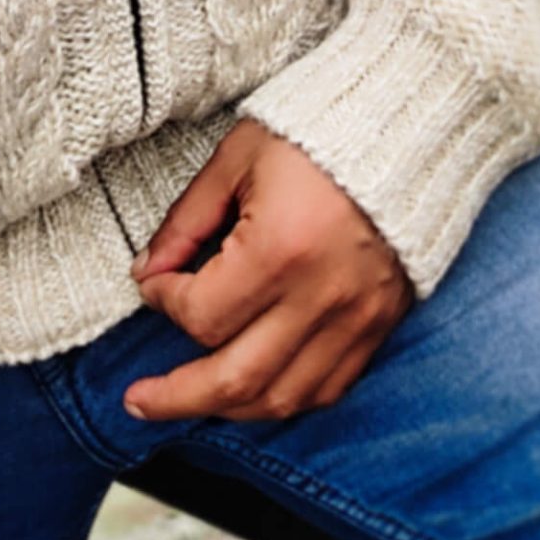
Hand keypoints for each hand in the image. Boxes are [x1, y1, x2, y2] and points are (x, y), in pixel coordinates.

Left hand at [122, 115, 414, 422]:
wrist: (401, 131)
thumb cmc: (313, 134)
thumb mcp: (237, 160)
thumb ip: (187, 221)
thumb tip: (148, 271)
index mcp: (281, 248)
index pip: (202, 314)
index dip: (163, 300)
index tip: (153, 281)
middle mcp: (321, 296)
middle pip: (234, 379)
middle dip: (176, 398)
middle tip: (137, 401)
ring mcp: (355, 319)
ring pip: (281, 399)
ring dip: (227, 407)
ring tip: (188, 400)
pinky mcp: (378, 327)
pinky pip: (326, 390)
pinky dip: (283, 399)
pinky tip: (252, 391)